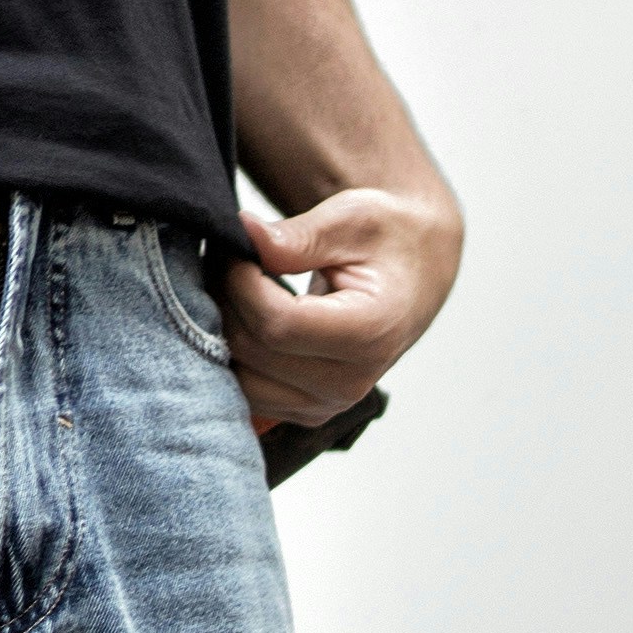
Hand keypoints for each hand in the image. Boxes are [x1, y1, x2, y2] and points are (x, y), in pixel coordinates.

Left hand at [221, 185, 457, 434]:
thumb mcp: (350, 220)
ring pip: (238, 378)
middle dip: (225, 297)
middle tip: (228, 256)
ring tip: (236, 283)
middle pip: (251, 349)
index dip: (239, 281)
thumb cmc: (385, 241)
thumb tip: (243, 234)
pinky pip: (246, 392)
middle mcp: (351, 381)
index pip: (275, 322)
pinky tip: (244, 314)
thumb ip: (297, 236)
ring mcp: (328, 404)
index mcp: (371, 332)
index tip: (235, 246)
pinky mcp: (307, 412)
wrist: (411, 274)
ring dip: (221, 327)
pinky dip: (233, 354)